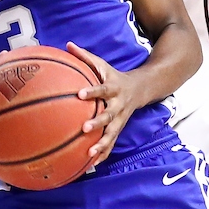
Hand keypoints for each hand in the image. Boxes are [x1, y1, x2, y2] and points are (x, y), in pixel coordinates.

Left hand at [66, 42, 135, 167]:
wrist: (140, 89)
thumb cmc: (114, 76)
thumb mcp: (102, 64)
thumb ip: (85, 56)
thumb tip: (68, 45)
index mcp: (113, 88)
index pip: (102, 89)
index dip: (92, 91)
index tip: (80, 94)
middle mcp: (118, 105)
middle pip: (109, 115)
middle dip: (98, 122)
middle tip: (84, 128)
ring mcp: (120, 119)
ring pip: (112, 133)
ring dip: (102, 144)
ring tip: (89, 153)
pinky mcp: (119, 129)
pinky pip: (111, 143)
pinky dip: (103, 153)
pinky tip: (92, 163)